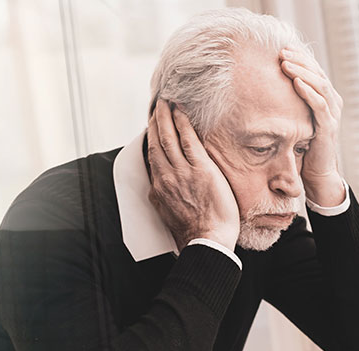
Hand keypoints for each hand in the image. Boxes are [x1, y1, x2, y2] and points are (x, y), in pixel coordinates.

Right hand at [147, 99, 239, 250]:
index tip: (152, 127)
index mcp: (159, 189)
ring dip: (167, 118)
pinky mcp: (201, 169)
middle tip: (157, 107)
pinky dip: (183, 124)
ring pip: (169, 138)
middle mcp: (166, 177)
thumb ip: (162, 196)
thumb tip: (159, 187)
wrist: (207, 240)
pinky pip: (188, 140)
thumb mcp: (168, 213)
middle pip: (157, 143)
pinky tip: (181, 112)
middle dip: (156, 123)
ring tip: (166, 103)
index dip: (151, 139)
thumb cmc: (193, 232)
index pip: (152, 157)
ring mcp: (182, 172)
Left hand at [279, 49, 346, 206]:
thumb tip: (267, 89)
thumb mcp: (295, 120)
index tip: (282, 48)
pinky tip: (296, 82)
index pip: (313, 70)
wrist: (317, 173)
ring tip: (285, 62)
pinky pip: (320, 105)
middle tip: (282, 51)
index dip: (299, 58)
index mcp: (324, 97)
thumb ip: (290, 104)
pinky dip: (308, 91)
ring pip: (319, 84)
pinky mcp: (329, 127)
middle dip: (299, 60)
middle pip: (317, 73)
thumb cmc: (303, 146)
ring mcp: (332, 113)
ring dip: (302, 71)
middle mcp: (332, 102)